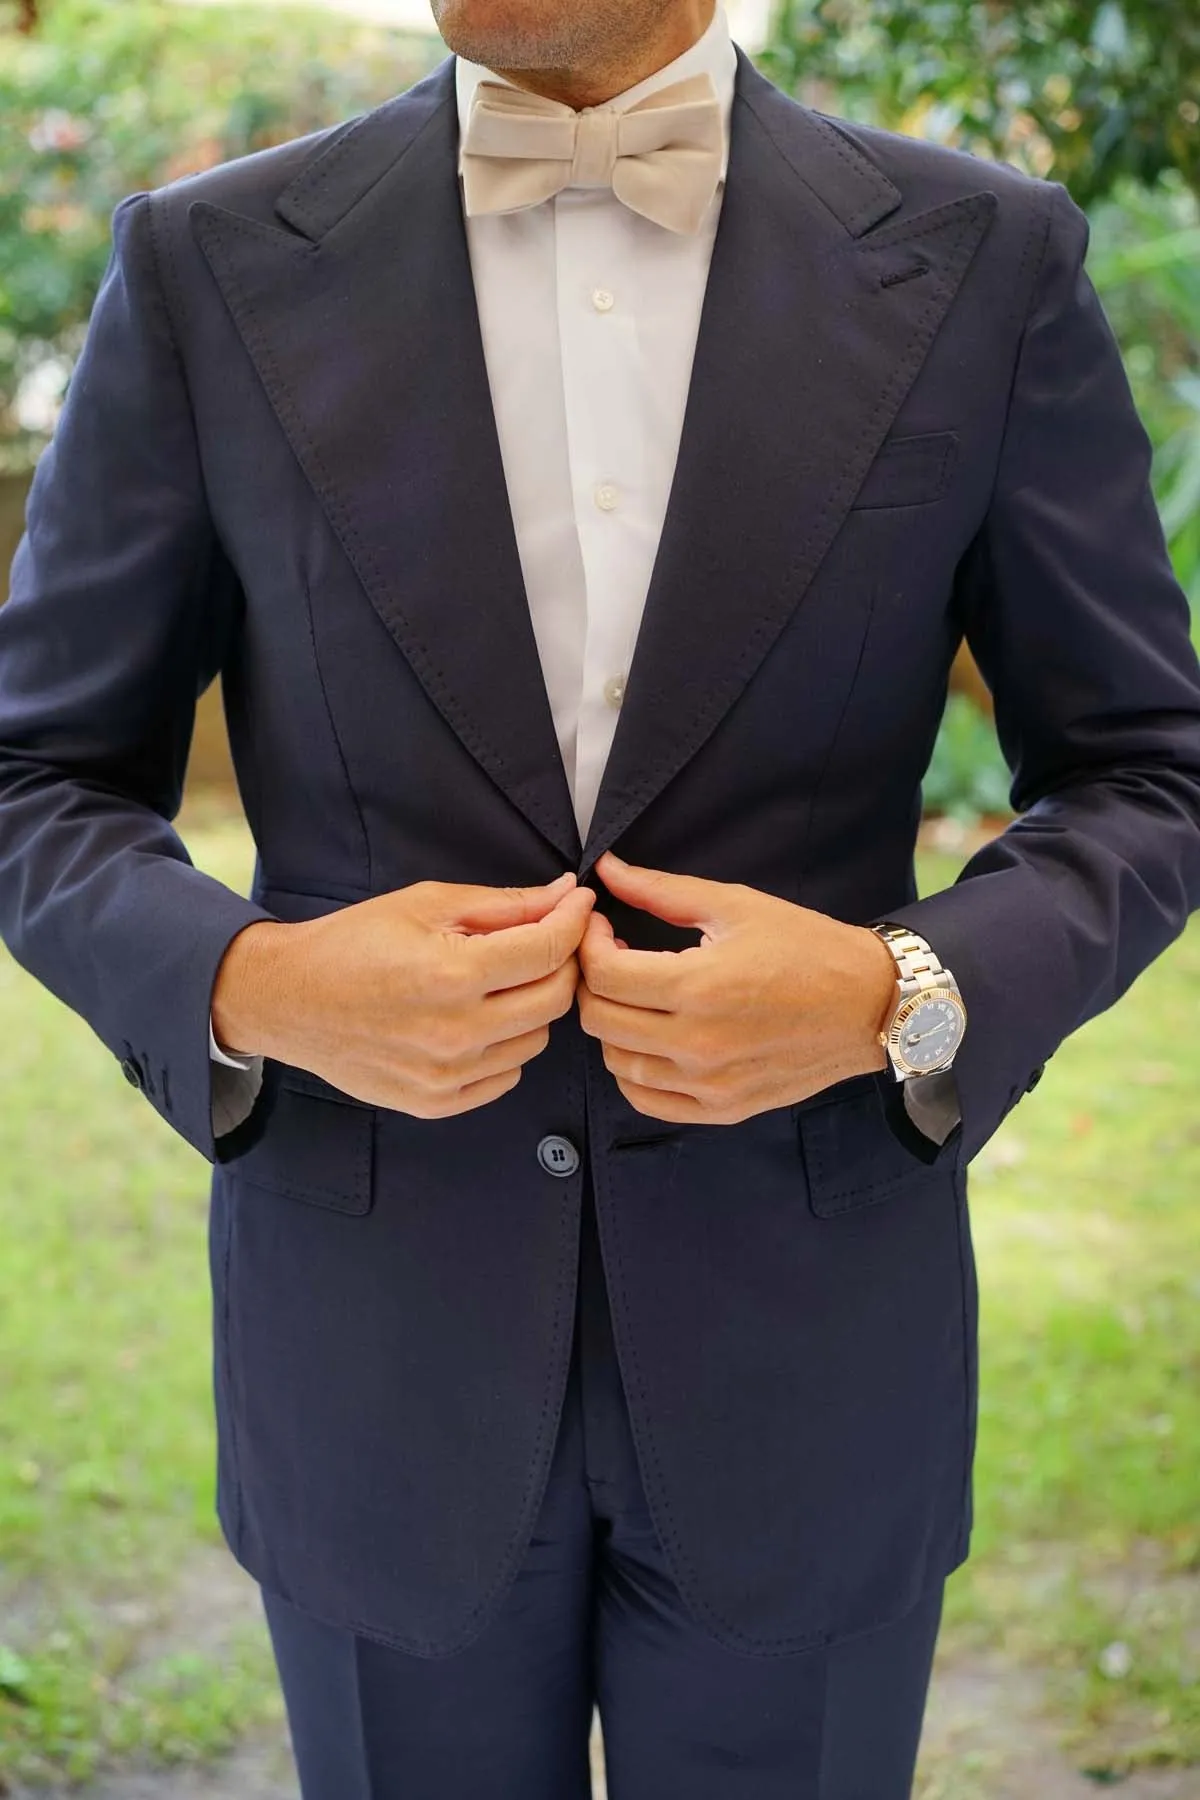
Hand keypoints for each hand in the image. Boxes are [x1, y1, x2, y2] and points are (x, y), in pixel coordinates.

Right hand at [211, 873, 594, 1116]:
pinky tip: (475, 1020)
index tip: (579, 905)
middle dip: (561, 963)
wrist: (288, 1000)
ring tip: (497, 982)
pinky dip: (505, 1046)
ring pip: (537, 1039)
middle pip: (555, 999)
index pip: (549, 950)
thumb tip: (565, 895)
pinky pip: (507, 1076)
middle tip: (545, 941)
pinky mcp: (436, 1103)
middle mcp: (454, 1033)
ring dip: (531, 1006)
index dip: (574, 921)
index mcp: (452, 974)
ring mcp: (446, 1075)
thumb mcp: (426, 904)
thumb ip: (504, 904)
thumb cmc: (353, 943)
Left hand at [576, 851, 896, 1124]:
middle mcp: (699, 1044)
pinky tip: (648, 1039)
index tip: (602, 925)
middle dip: (592, 981)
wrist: (870, 1005)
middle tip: (611, 956)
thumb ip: (662, 891)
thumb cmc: (808, 949)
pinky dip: (632, 1071)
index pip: (604, 974)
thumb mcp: (736, 906)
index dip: (589, 943)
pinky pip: (646, 1099)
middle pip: (599, 1019)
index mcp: (701, 987)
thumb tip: (607, 869)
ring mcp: (710, 1084)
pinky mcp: (722, 1109)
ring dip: (611, 1025)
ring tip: (635, 996)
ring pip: (616, 1062)